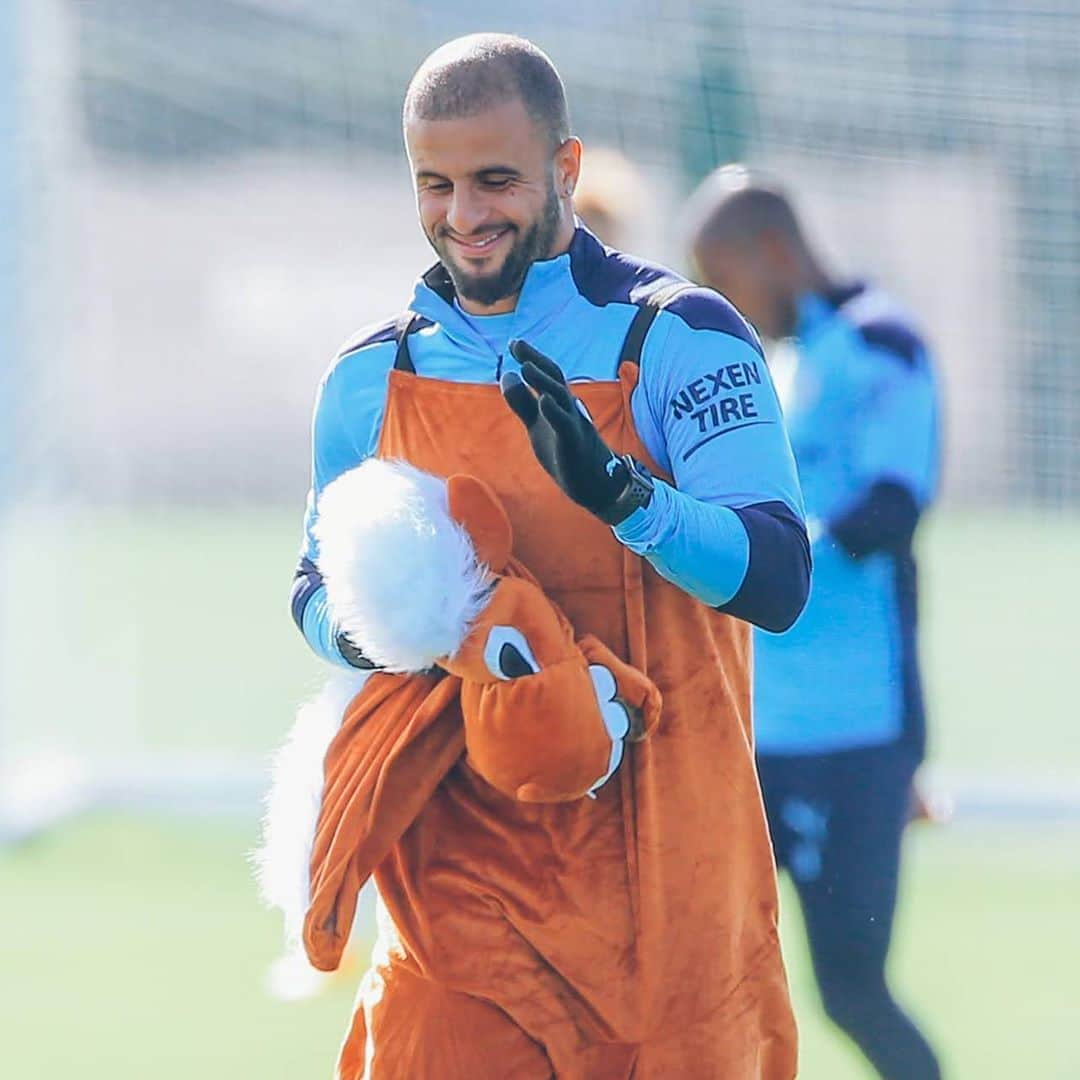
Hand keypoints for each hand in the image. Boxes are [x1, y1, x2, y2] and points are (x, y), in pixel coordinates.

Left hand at [501, 340, 630, 523]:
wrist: (594, 484)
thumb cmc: (565, 451)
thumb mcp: (537, 425)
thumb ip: (522, 402)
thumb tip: (507, 375)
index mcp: (560, 404)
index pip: (547, 375)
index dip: (532, 358)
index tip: (514, 344)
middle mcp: (569, 410)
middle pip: (555, 378)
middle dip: (537, 360)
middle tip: (517, 344)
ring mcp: (574, 425)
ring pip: (561, 398)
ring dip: (543, 382)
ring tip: (526, 367)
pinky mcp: (575, 444)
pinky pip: (566, 425)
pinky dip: (555, 412)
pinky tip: (543, 400)